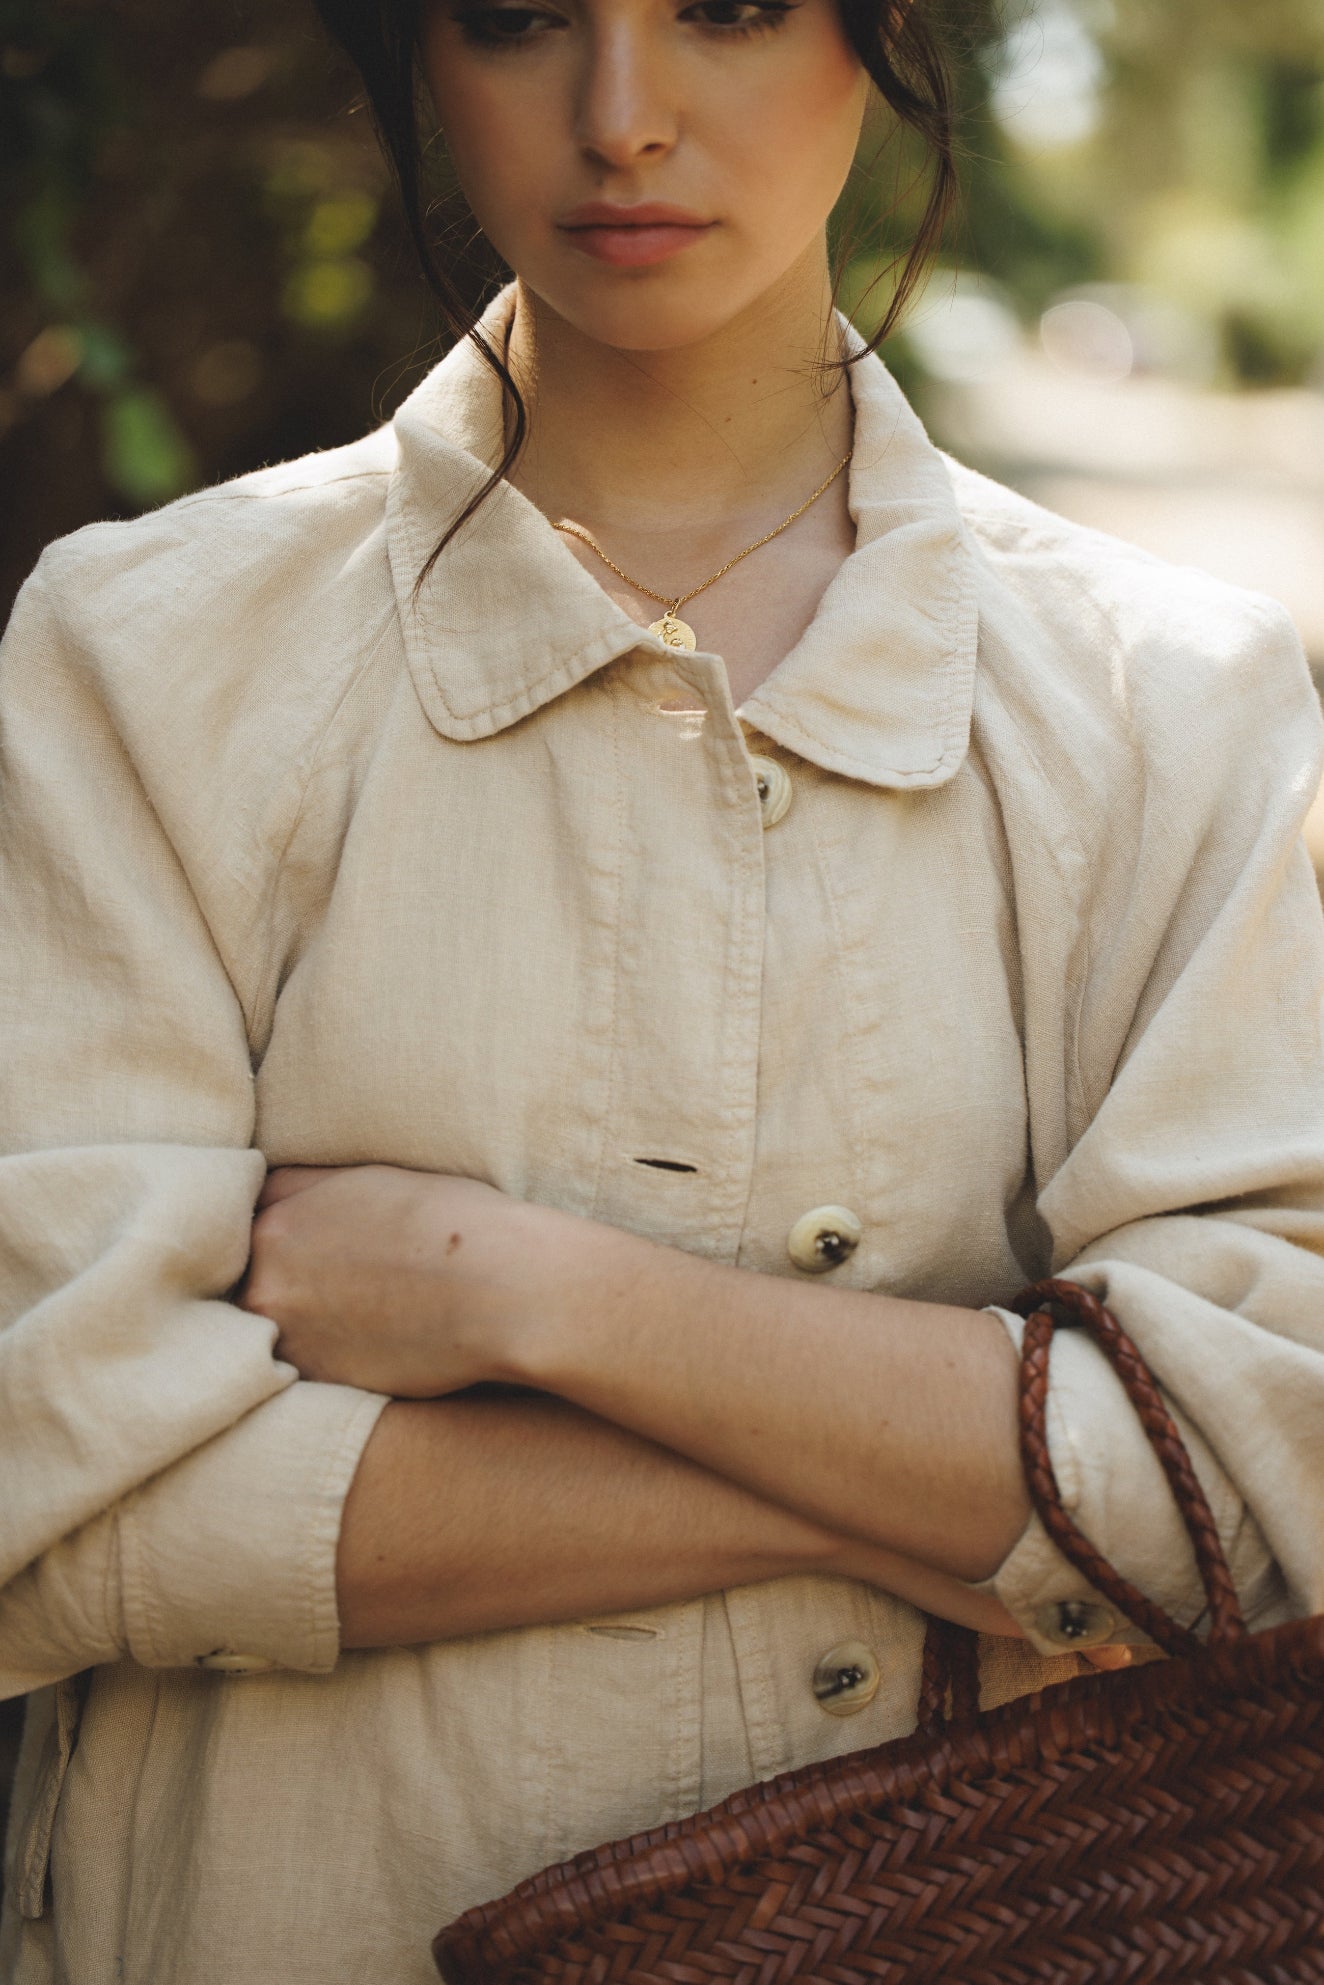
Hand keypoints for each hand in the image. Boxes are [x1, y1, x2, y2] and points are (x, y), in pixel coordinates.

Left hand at [238, 1164, 560, 1395]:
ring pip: (274, 1331)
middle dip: (284, 1282)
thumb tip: (263, 1195)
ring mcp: (290, 1340)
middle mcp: (266, 1284)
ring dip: (299, 1325)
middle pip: (253, 1283)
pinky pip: (304, 1370)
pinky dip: (327, 1359)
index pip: (245, 1230)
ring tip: (356, 1316)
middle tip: (341, 1283)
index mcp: (274, 1225)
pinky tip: (371, 1344)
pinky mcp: (323, 1383)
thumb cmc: (451, 1220)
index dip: (278, 1237)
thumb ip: (302, 1189)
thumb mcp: (366, 1178)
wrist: (501, 1288)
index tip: (307, 1247)